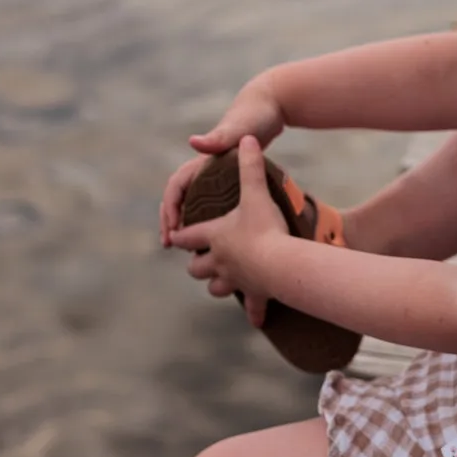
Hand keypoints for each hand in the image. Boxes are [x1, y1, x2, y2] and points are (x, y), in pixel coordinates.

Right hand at [159, 78, 284, 244]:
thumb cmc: (254, 116)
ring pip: (194, 201)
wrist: (272, 105)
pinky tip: (215, 236)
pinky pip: (213, 202)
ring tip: (185, 247)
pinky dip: (208, 218)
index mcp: (201, 159)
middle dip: (171, 220)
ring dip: (186, 222)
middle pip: (179, 197)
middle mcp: (204, 167)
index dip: (170, 210)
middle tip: (168, 244)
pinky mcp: (231, 178)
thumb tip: (193, 142)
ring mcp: (217, 173)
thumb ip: (218, 138)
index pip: (175, 188)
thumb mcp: (238, 129)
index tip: (171, 231)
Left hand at [170, 138, 289, 322]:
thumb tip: (247, 138)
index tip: (177, 237)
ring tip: (225, 281)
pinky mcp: (254, 292)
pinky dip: (254, 312)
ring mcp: (234, 279)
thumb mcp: (255, 193)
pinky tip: (257, 318)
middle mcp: (218, 261)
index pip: (188, 236)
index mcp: (213, 236)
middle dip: (197, 264)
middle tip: (203, 260)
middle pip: (196, 268)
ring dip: (217, 284)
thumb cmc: (263, 228)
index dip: (182, 235)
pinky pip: (252, 306)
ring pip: (216, 287)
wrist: (279, 263)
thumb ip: (250, 165)